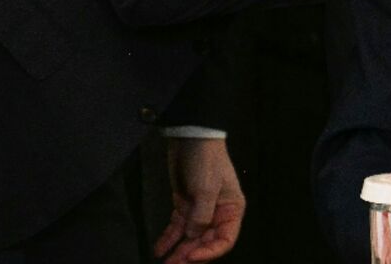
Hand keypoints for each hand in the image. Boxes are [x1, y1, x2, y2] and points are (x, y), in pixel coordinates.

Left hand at [153, 138, 245, 263]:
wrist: (190, 138)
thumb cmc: (206, 162)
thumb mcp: (205, 189)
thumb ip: (200, 216)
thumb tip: (193, 238)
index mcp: (231, 210)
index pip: (225, 240)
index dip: (209, 252)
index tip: (190, 257)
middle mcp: (218, 213)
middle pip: (206, 242)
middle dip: (190, 255)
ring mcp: (200, 210)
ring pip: (190, 238)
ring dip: (178, 251)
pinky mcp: (184, 205)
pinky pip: (178, 228)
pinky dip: (169, 239)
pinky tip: (159, 250)